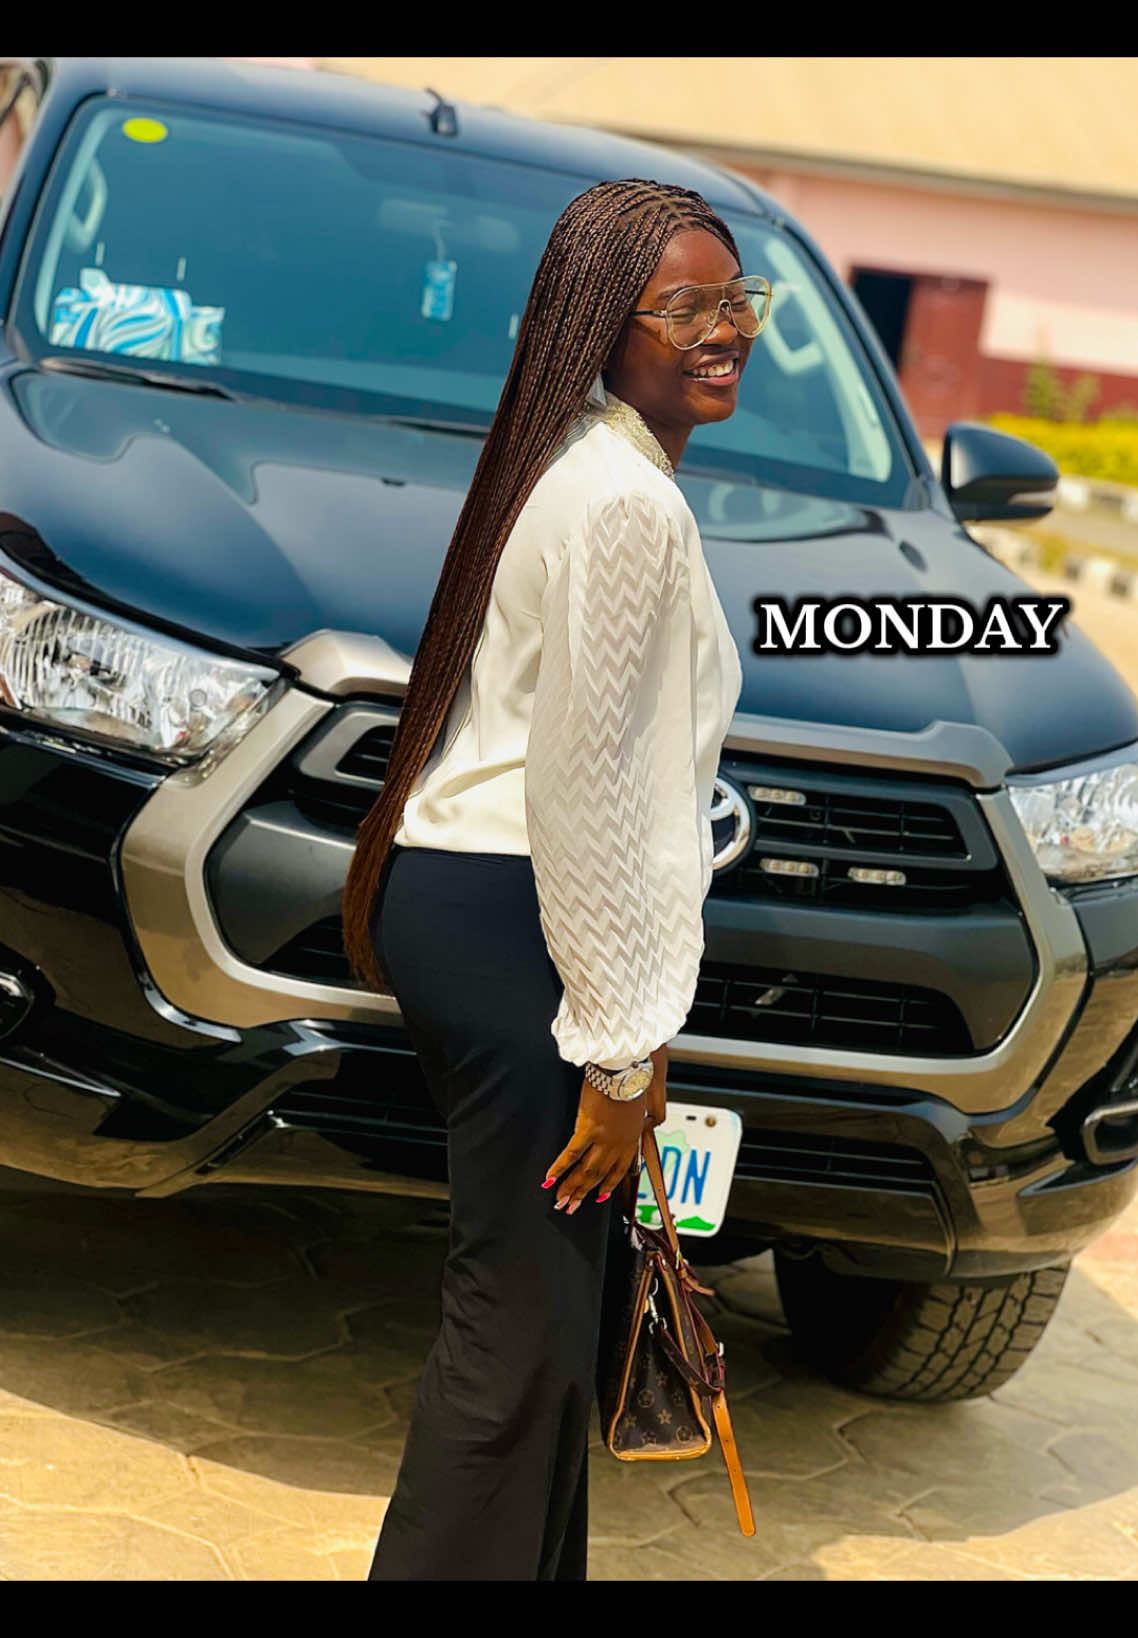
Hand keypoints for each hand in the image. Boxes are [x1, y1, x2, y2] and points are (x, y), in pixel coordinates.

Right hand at [543, 1048, 667, 1214]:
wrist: (623, 1071)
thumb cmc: (630, 1083)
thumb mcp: (637, 1107)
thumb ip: (631, 1123)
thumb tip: (629, 1128)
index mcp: (630, 1139)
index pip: (619, 1171)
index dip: (608, 1186)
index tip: (599, 1198)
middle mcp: (617, 1144)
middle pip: (598, 1175)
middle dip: (583, 1194)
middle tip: (570, 1207)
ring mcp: (603, 1139)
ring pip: (585, 1171)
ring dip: (571, 1187)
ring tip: (559, 1200)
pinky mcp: (588, 1129)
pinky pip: (571, 1154)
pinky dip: (559, 1168)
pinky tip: (549, 1178)